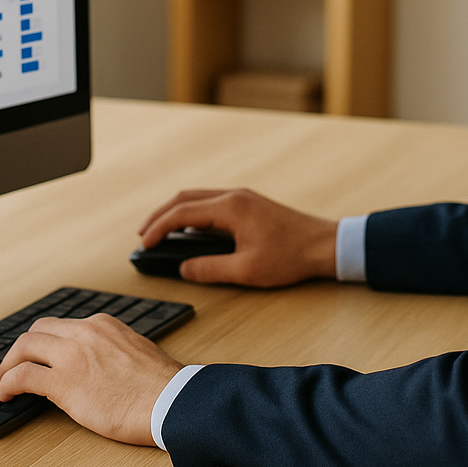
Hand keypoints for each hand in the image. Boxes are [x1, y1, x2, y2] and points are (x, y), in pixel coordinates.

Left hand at [0, 314, 181, 445]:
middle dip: (21, 348)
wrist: (171, 402)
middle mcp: (84, 333)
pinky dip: (8, 383)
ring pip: (24, 347)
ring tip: (4, 380)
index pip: (61, 325)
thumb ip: (112, 350)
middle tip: (14, 365)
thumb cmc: (161, 385)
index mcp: (102, 325)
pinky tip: (6, 394)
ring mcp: (72, 356)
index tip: (38, 354)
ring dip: (9, 363)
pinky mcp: (64, 382)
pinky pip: (23, 376)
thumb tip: (98, 364)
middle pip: (37, 330)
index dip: (44, 341)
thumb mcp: (135, 351)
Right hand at [138, 188, 336, 286]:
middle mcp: (233, 196)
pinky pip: (211, 202)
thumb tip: (184, 269)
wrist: (324, 245)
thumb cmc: (290, 257)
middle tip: (143, 234)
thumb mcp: (246, 270)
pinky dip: (193, 213)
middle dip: (160, 215)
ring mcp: (242, 197)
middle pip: (184, 198)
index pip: (181, 213)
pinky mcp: (249, 204)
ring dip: (176, 212)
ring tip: (161, 231)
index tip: (144, 243)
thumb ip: (210, 269)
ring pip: (197, 197)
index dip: (158, 228)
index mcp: (230, 208)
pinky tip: (190, 230)